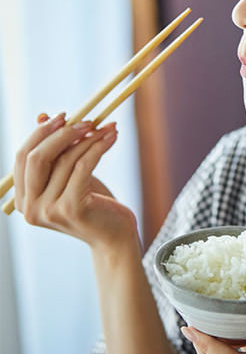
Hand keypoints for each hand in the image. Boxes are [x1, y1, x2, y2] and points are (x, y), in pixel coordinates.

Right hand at [13, 113, 137, 249]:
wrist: (115, 237)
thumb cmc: (93, 205)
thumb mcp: (70, 177)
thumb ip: (55, 152)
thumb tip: (42, 116)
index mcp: (23, 200)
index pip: (22, 157)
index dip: (41, 134)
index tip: (63, 116)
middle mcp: (30, 208)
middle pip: (37, 157)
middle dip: (63, 134)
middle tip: (87, 120)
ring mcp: (48, 210)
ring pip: (65, 160)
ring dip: (89, 139)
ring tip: (108, 128)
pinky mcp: (71, 208)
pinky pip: (83, 167)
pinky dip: (98, 148)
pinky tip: (112, 138)